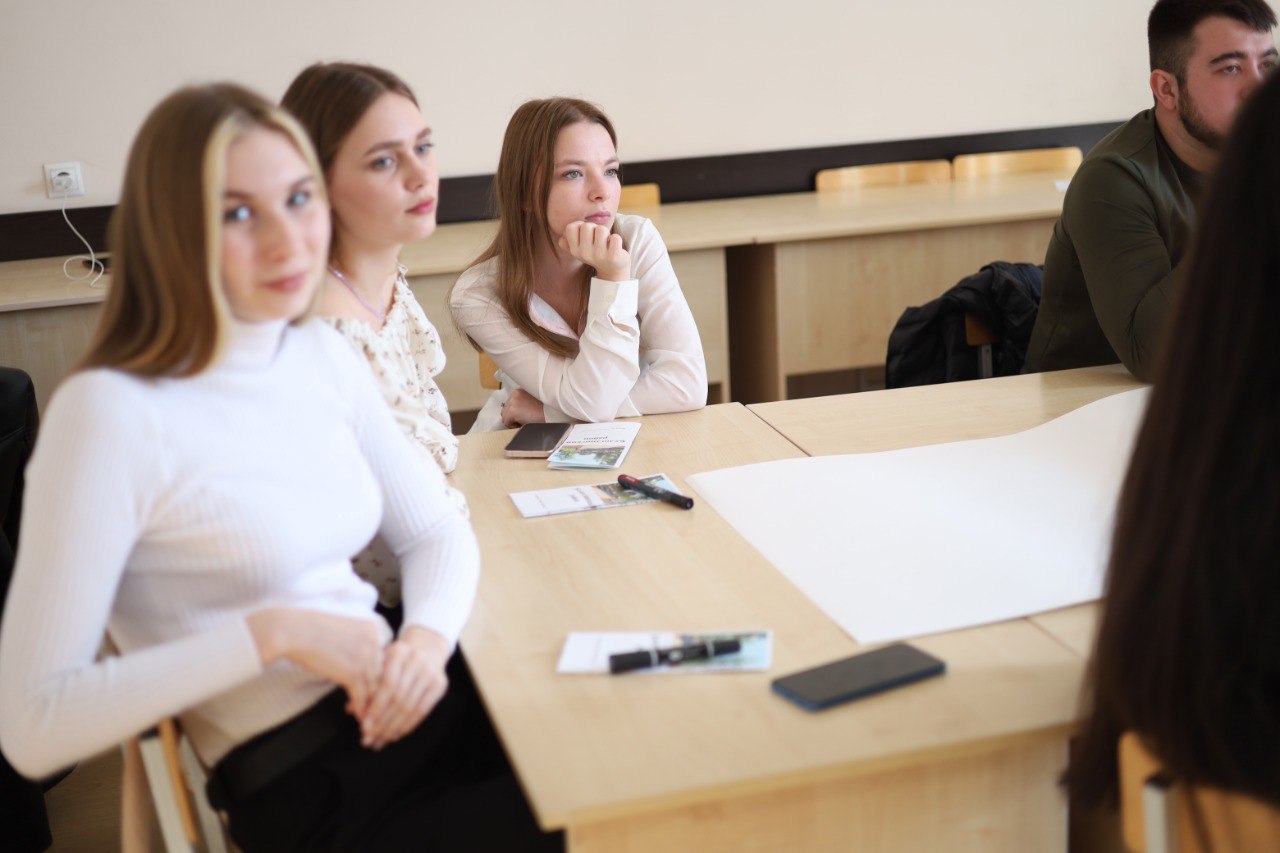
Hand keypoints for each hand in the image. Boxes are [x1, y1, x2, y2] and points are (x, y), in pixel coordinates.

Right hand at [246, 608, 385, 719]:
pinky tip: (359, 718)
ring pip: (375, 687)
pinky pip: (361, 696)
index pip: (383, 657)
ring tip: (368, 717)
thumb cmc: (309, 630)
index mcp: (372, 628)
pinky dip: (361, 709)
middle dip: (377, 692)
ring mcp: (365, 657)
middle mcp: (373, 641)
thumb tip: (358, 664)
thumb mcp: (342, 630)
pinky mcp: (352, 673)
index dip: (378, 675)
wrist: (292, 631)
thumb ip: (356, 644)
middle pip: (382, 673)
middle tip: (373, 706)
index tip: (374, 687)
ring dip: (371, 705)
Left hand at [360, 626, 450, 749]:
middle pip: (398, 698)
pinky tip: (396, 734)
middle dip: (382, 722)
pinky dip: (408, 725)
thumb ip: (366, 683)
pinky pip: (423, 710)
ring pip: (410, 707)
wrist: (425, 648)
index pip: (387, 684)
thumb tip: (351, 709)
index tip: (364, 726)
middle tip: (369, 738)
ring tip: (379, 740)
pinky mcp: (440, 684)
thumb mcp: (379, 663)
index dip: (376, 707)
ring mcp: (430, 672)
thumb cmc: (395, 659)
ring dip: (393, 727)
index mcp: (398, 652)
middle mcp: (417, 660)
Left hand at [502, 388, 545, 428]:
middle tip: (524, 419)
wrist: (551, 414)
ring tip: (524, 421)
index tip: (522, 415)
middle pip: (505, 410)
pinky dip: (513, 426)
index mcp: (519, 391)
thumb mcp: (532, 401)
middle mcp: (515, 394)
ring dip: (512, 421)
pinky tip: (523, 422)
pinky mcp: (513, 411)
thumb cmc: (545, 411)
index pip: (509, 404)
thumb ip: (522, 402)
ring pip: (504, 416)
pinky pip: (506, 422)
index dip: (515, 412)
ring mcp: (513, 402)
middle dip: (512, 417)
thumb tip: (516, 411)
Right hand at [558, 221, 630, 281]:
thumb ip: (568, 243)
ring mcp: (599, 256)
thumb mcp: (580, 250)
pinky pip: (615, 237)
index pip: (571, 227)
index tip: (586, 234)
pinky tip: (614, 247)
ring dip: (606, 233)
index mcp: (575, 250)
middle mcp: (584, 254)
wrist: (612, 269)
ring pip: (602, 229)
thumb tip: (562, 239)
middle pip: (587, 226)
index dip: (580, 226)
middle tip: (598, 238)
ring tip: (606, 242)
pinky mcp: (613, 257)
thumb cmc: (595, 253)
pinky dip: (617, 239)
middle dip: (595, 228)